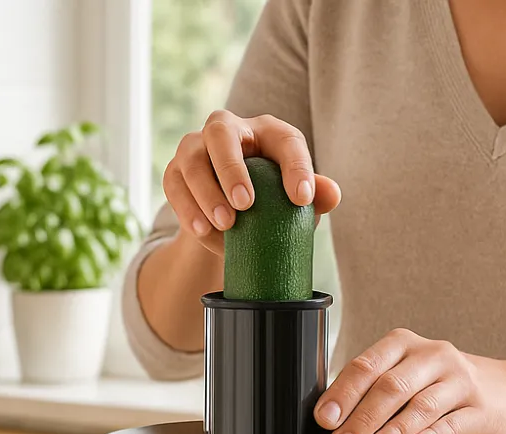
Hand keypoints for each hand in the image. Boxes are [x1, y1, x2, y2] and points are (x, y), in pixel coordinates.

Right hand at [163, 109, 341, 253]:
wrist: (228, 216)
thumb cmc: (269, 200)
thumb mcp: (293, 199)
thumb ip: (315, 194)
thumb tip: (331, 195)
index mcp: (266, 132)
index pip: (284, 140)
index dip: (296, 167)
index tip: (302, 199)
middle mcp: (226, 130)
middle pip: (220, 133)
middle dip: (231, 167)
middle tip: (246, 204)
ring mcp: (194, 149)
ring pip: (191, 160)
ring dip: (206, 192)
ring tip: (226, 224)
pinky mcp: (173, 173)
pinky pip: (174, 186)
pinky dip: (188, 209)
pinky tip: (203, 232)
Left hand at [316, 329, 505, 433]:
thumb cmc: (442, 387)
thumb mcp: (407, 377)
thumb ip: (373, 391)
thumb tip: (331, 421)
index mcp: (404, 344)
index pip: (367, 365)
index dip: (343, 393)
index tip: (325, 420)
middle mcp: (433, 356)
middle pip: (391, 386)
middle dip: (362, 419)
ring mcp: (460, 381)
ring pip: (421, 405)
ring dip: (393, 431)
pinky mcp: (482, 409)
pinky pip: (453, 424)